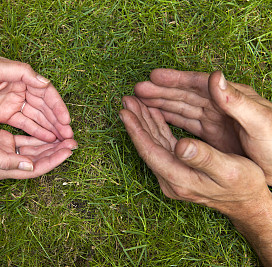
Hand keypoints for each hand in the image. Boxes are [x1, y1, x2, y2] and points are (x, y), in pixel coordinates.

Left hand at [0, 56, 72, 141]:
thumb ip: (20, 72)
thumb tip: (45, 83)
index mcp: (21, 77)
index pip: (46, 93)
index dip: (58, 107)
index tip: (66, 122)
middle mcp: (21, 90)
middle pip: (45, 107)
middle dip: (58, 122)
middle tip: (69, 136)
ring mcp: (13, 103)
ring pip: (38, 117)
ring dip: (50, 128)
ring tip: (62, 141)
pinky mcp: (6, 114)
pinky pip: (25, 124)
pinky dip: (37, 131)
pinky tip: (47, 140)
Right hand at [0, 108, 76, 179]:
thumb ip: (5, 162)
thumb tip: (29, 167)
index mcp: (2, 168)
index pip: (35, 168)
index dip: (54, 160)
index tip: (69, 149)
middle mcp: (7, 162)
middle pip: (38, 160)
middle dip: (56, 152)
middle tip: (73, 142)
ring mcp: (6, 151)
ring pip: (34, 150)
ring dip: (50, 145)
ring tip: (66, 137)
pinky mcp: (3, 140)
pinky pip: (26, 141)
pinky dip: (39, 137)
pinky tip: (50, 132)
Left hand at [119, 96, 270, 216]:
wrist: (246, 202)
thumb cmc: (243, 185)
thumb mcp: (229, 170)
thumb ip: (204, 158)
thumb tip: (181, 146)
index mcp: (179, 179)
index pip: (150, 151)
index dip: (136, 131)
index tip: (125, 112)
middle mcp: (170, 179)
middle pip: (147, 146)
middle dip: (136, 121)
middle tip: (127, 100)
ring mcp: (171, 175)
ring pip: (153, 143)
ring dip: (144, 122)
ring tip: (135, 103)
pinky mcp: (176, 169)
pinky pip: (162, 145)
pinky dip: (156, 128)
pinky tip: (152, 115)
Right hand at [135, 69, 271, 183]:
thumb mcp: (260, 123)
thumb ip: (236, 101)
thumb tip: (214, 76)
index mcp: (231, 98)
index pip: (197, 84)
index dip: (174, 80)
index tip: (153, 77)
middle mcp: (220, 106)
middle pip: (184, 95)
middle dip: (160, 92)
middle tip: (137, 90)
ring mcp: (215, 121)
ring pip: (182, 109)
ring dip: (161, 105)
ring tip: (140, 103)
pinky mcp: (213, 136)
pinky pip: (186, 124)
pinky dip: (170, 121)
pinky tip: (157, 119)